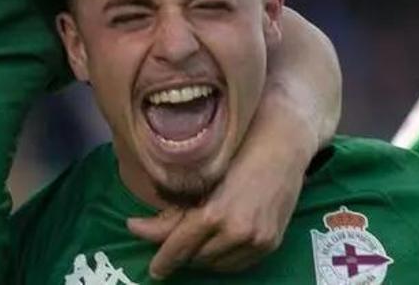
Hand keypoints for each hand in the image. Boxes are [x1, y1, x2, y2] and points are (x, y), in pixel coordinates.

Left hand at [127, 147, 303, 279]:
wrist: (282, 148)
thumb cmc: (236, 154)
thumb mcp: (199, 181)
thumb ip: (172, 211)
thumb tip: (136, 229)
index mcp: (215, 214)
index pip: (180, 246)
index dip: (164, 260)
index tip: (154, 270)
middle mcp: (238, 232)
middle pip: (198, 258)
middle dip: (183, 254)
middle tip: (172, 245)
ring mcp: (258, 241)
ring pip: (218, 265)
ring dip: (202, 258)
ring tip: (194, 243)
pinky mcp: (271, 243)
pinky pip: (239, 264)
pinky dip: (223, 259)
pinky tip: (214, 246)